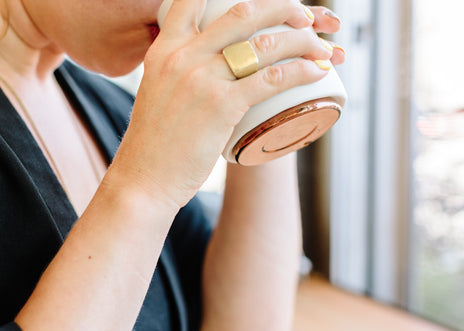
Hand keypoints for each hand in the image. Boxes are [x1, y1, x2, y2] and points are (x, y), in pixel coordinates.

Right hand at [110, 0, 341, 208]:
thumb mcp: (158, 93)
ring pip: (265, 43)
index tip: (264, 4)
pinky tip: (316, 71)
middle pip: (244, 12)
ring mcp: (201, 79)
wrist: (143, 179)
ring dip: (304, 41)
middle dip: (284, 8)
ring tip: (322, 49)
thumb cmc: (154, 145)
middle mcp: (182, 56)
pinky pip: (271, 78)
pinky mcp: (221, 105)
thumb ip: (179, 74)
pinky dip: (301, 71)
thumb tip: (211, 71)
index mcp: (165, 50)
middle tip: (304, 19)